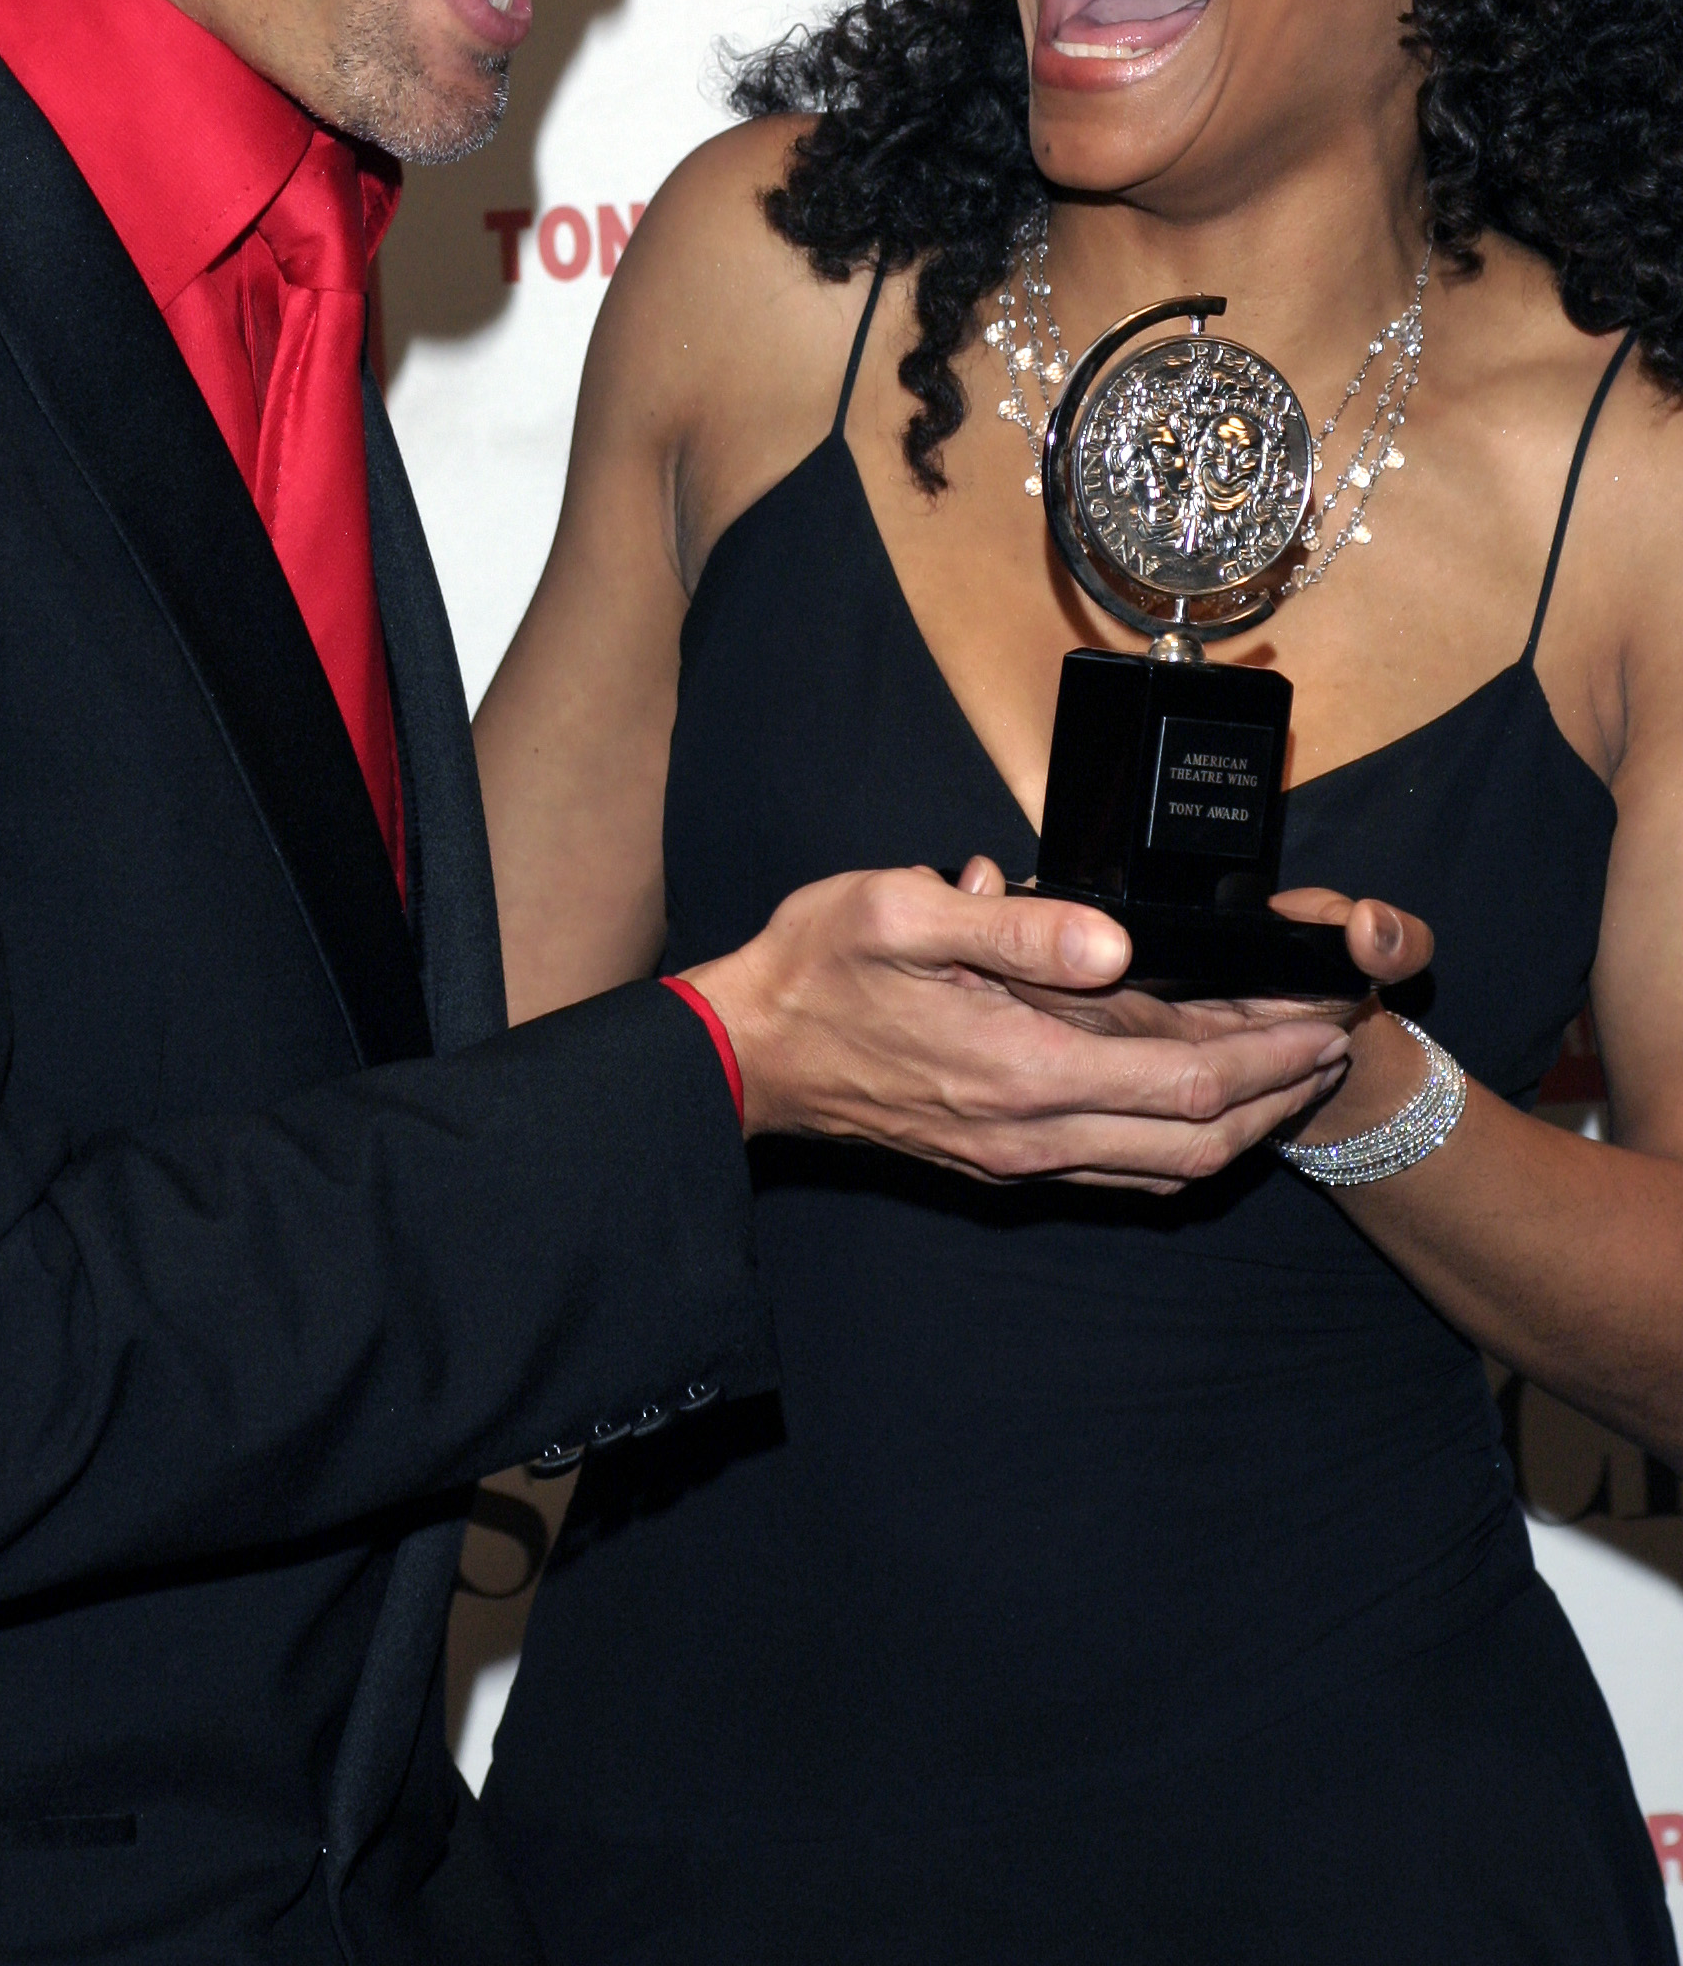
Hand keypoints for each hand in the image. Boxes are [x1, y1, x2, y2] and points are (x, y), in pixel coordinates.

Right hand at [681, 858, 1358, 1192]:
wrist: (748, 1054)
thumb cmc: (820, 968)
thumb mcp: (902, 910)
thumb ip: (1013, 926)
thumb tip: (1113, 941)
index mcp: (1023, 1069)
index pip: (1187, 1082)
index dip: (1270, 1057)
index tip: (1323, 1019)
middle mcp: (1033, 1133)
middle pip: (1199, 1140)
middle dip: (1280, 1094)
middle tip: (1333, 1045)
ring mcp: (1018, 1158)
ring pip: (1167, 1168)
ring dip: (1242, 1126)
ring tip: (1288, 1072)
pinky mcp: (1001, 1162)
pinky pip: (1121, 1172)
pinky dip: (1183, 1144)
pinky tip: (1201, 1105)